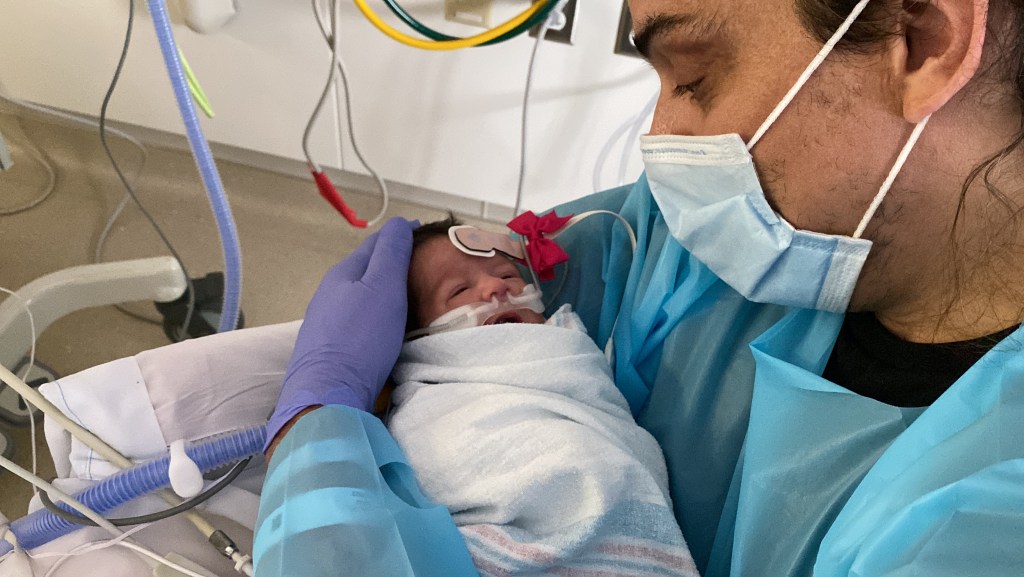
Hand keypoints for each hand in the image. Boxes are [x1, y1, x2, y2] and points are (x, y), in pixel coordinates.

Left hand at [265, 217, 416, 450]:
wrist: (328, 394)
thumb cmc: (360, 337)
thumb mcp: (383, 287)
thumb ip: (391, 253)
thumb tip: (399, 222)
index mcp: (343, 273)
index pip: (375, 243)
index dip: (399, 234)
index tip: (423, 232)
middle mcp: (329, 293)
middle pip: (365, 269)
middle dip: (390, 261)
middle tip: (419, 263)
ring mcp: (326, 321)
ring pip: (359, 295)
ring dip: (381, 289)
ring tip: (406, 293)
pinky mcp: (328, 347)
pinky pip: (356, 319)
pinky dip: (373, 313)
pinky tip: (382, 325)